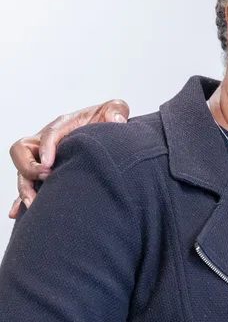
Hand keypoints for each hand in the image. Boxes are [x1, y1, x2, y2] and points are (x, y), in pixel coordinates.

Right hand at [8, 100, 129, 217]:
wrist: (108, 130)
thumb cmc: (108, 118)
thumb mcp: (115, 108)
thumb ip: (116, 110)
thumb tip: (116, 120)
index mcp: (63, 125)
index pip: (49, 134)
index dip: (46, 148)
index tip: (49, 164)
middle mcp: (47, 141)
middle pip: (22, 151)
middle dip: (29, 166)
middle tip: (46, 177)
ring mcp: (43, 158)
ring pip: (22, 172)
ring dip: (24, 187)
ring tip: (34, 203)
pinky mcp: (45, 173)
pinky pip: (28, 185)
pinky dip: (20, 198)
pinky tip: (17, 213)